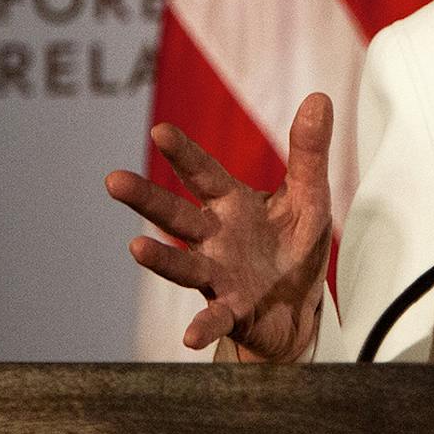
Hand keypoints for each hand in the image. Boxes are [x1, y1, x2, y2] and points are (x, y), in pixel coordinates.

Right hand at [104, 92, 335, 361]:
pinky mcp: (233, 310)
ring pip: (184, 265)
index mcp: (232, 204)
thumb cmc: (294, 246)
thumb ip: (309, 151)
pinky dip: (202, 327)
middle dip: (147, 198)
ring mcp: (219, 275)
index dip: (183, 153)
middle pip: (177, 215)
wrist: (298, 307)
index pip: (203, 173)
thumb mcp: (309, 195)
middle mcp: (216, 238)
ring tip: (136, 248)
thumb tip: (320, 96)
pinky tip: (189, 337)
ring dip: (160, 258)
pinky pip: (214, 319)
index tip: (160, 130)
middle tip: (113, 180)